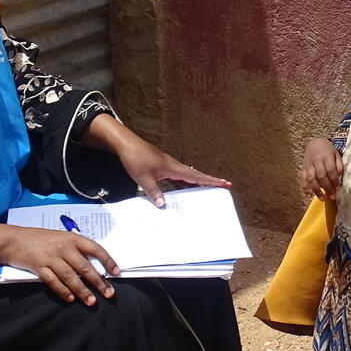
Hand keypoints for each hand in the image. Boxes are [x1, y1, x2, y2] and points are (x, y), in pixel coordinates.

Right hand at [0, 225, 119, 305]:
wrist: (13, 240)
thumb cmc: (39, 239)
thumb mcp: (60, 237)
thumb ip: (75, 248)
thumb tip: (93, 265)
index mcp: (72, 238)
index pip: (95, 249)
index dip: (107, 261)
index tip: (116, 272)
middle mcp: (63, 247)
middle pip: (85, 267)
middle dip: (99, 282)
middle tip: (108, 294)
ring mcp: (51, 257)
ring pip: (71, 277)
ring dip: (82, 290)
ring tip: (91, 301)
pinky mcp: (39, 267)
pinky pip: (53, 282)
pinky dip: (63, 291)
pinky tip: (71, 299)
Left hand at [83, 115, 229, 206]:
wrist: (126, 144)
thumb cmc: (135, 158)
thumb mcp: (143, 177)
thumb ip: (154, 191)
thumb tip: (163, 205)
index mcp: (173, 168)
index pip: (196, 176)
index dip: (210, 181)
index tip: (224, 183)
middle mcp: (174, 166)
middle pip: (195, 176)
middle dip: (209, 182)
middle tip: (223, 187)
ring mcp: (168, 167)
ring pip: (186, 178)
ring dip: (196, 185)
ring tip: (206, 193)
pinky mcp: (162, 168)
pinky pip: (177, 178)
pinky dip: (183, 185)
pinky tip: (183, 192)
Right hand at [300, 138, 343, 200]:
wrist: (314, 143)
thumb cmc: (327, 151)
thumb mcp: (336, 154)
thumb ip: (339, 164)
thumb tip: (339, 175)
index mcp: (326, 156)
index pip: (330, 170)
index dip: (334, 181)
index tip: (338, 189)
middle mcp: (316, 161)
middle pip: (321, 176)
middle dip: (327, 188)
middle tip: (333, 197)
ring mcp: (308, 165)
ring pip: (311, 179)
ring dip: (316, 190)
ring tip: (322, 199)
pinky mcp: (303, 168)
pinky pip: (303, 179)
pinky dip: (305, 188)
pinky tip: (309, 195)